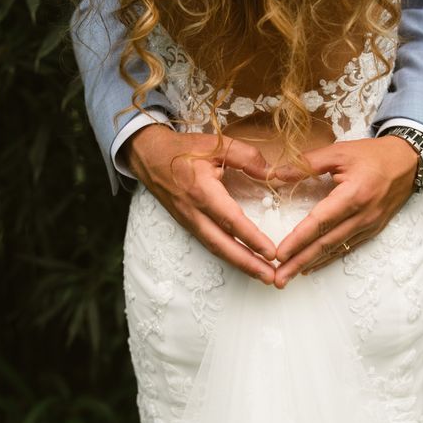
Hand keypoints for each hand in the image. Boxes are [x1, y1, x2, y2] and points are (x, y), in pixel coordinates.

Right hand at [123, 124, 277, 283]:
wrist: (149, 156)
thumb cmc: (184, 150)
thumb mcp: (216, 144)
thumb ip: (246, 157)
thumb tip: (273, 172)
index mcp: (202, 191)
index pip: (231, 220)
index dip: (251, 238)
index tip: (271, 253)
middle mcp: (194, 212)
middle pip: (223, 245)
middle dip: (248, 264)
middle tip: (272, 278)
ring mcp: (189, 221)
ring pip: (216, 248)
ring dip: (240, 264)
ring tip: (263, 275)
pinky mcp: (188, 224)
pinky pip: (210, 244)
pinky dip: (228, 255)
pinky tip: (244, 261)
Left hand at [272, 135, 418, 288]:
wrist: (409, 162)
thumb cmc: (373, 155)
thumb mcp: (340, 152)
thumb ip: (308, 163)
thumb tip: (277, 173)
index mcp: (353, 194)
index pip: (321, 221)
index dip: (299, 239)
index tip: (280, 254)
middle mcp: (362, 215)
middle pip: (326, 243)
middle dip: (300, 261)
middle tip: (278, 278)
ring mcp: (369, 225)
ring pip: (335, 249)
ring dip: (310, 264)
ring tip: (289, 277)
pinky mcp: (372, 230)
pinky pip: (347, 248)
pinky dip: (327, 259)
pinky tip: (311, 267)